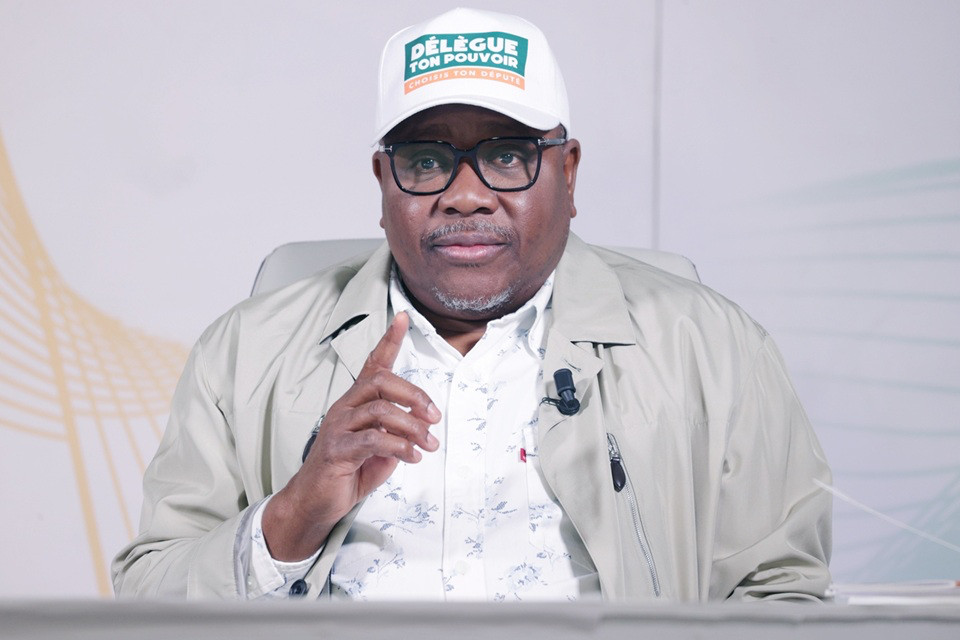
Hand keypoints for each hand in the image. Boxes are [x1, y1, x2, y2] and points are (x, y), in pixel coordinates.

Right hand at [262, 312, 439, 560]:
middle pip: (381, 381)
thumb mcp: (381, 451)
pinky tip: (412, 457)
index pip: (373, 364)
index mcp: (356, 402)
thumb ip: (397, 433)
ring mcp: (338, 427)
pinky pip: (372, 440)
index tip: (402, 317)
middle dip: (414, 395)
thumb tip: (420, 426)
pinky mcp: (336, 450)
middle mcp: (344, 407)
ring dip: (411, 426)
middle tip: (434, 417)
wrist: (317, 504)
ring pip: (380, 410)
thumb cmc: (348, 473)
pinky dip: (398, 447)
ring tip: (428, 445)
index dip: (388, 340)